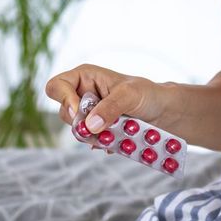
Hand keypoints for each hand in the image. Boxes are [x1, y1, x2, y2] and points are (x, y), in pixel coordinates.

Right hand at [44, 64, 163, 137]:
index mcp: (84, 77)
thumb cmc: (148, 94)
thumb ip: (110, 107)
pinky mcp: (96, 129)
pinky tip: (116, 142)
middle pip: (64, 112)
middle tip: (101, 129)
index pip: (56, 86)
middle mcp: (82, 94)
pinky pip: (88, 141)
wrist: (164, 112)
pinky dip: (100, 144)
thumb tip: (89, 125)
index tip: (81, 114)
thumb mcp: (130, 95)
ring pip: (76, 130)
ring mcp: (88, 113)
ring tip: (115, 134)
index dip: (64, 101)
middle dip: (81, 124)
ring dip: (93, 137)